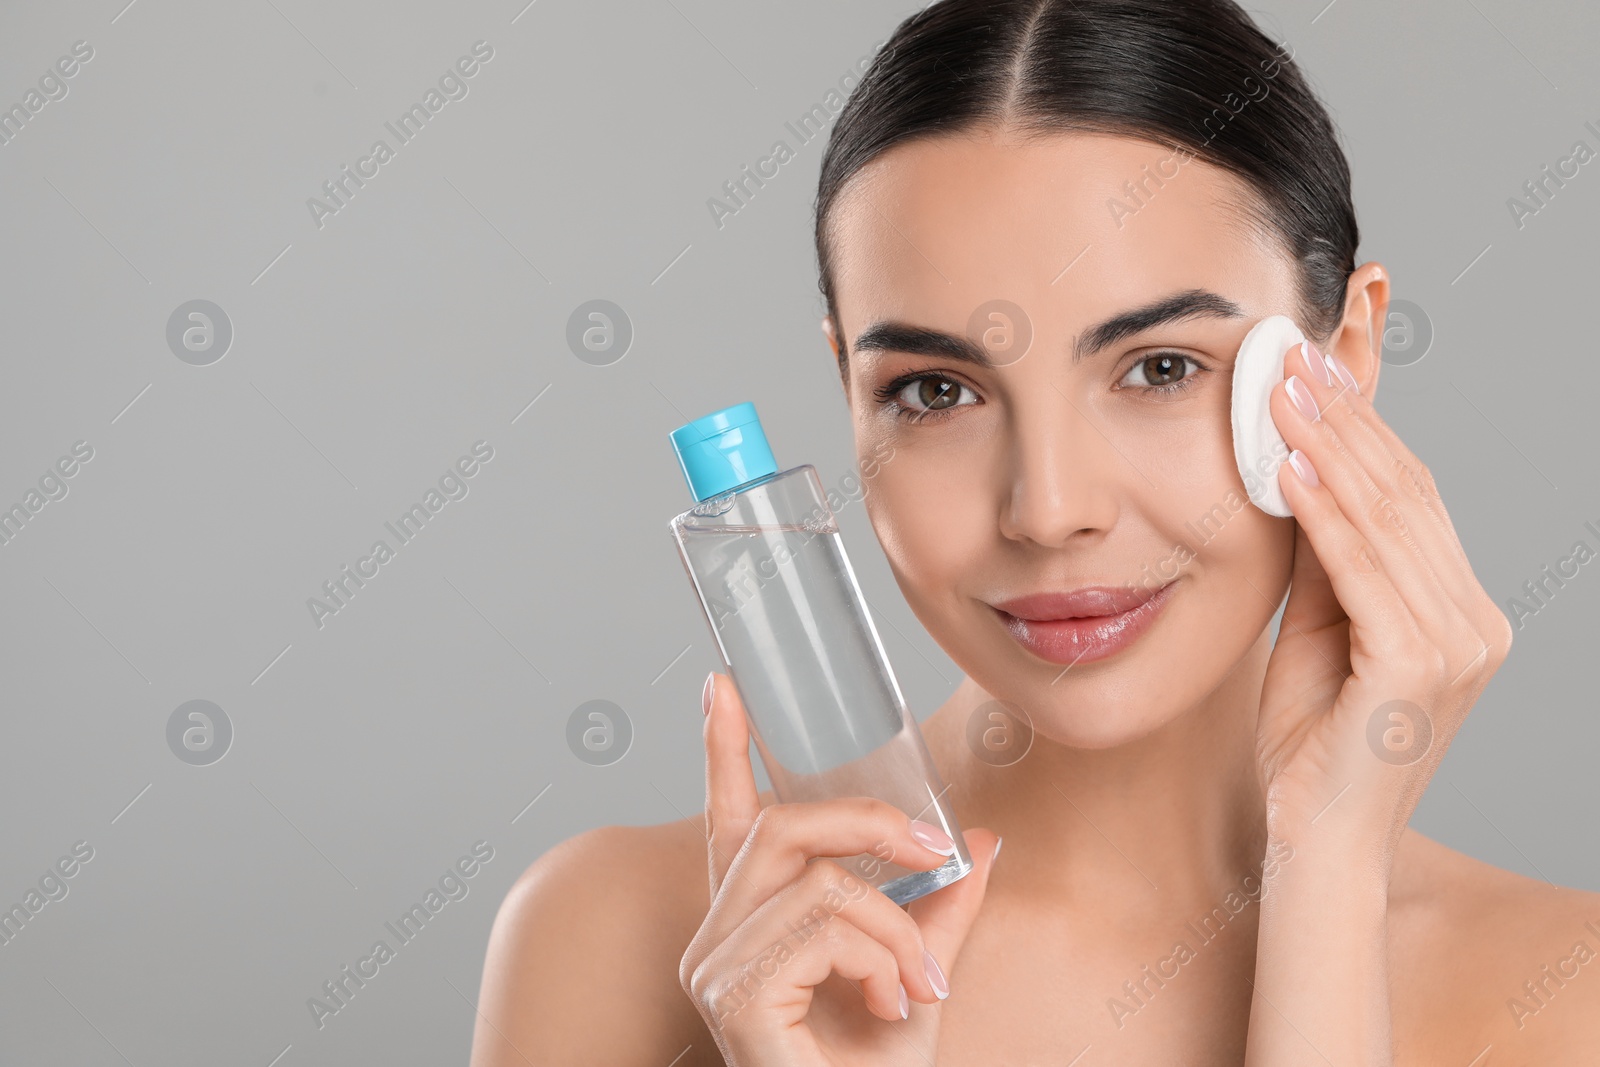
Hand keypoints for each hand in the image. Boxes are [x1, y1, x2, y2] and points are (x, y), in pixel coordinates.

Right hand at [679, 671, 1000, 1066]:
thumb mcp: (921, 983)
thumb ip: (941, 914)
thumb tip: (982, 843)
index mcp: (753, 928)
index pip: (730, 824)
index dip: (723, 753)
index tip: (723, 687)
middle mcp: (718, 941)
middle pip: (780, 827)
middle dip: (867, 824)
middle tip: (936, 848)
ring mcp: (716, 968)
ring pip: (813, 875)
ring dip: (893, 920)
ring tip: (918, 981)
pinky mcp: (733, 994)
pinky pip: (822, 921)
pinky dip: (882, 952)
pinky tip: (893, 1003)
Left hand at [1253, 339, 1513, 862]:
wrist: (1315, 836)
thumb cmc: (1312, 739)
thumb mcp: (1318, 628)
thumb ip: (1326, 559)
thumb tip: (1300, 469)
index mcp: (1459, 611)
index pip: (1412, 498)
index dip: (1363, 429)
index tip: (1314, 369)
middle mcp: (1474, 622)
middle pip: (1406, 495)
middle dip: (1344, 420)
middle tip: (1291, 358)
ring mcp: (1456, 645)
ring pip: (1386, 522)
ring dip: (1326, 449)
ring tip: (1279, 393)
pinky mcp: (1418, 667)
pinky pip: (1362, 571)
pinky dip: (1321, 515)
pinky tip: (1286, 468)